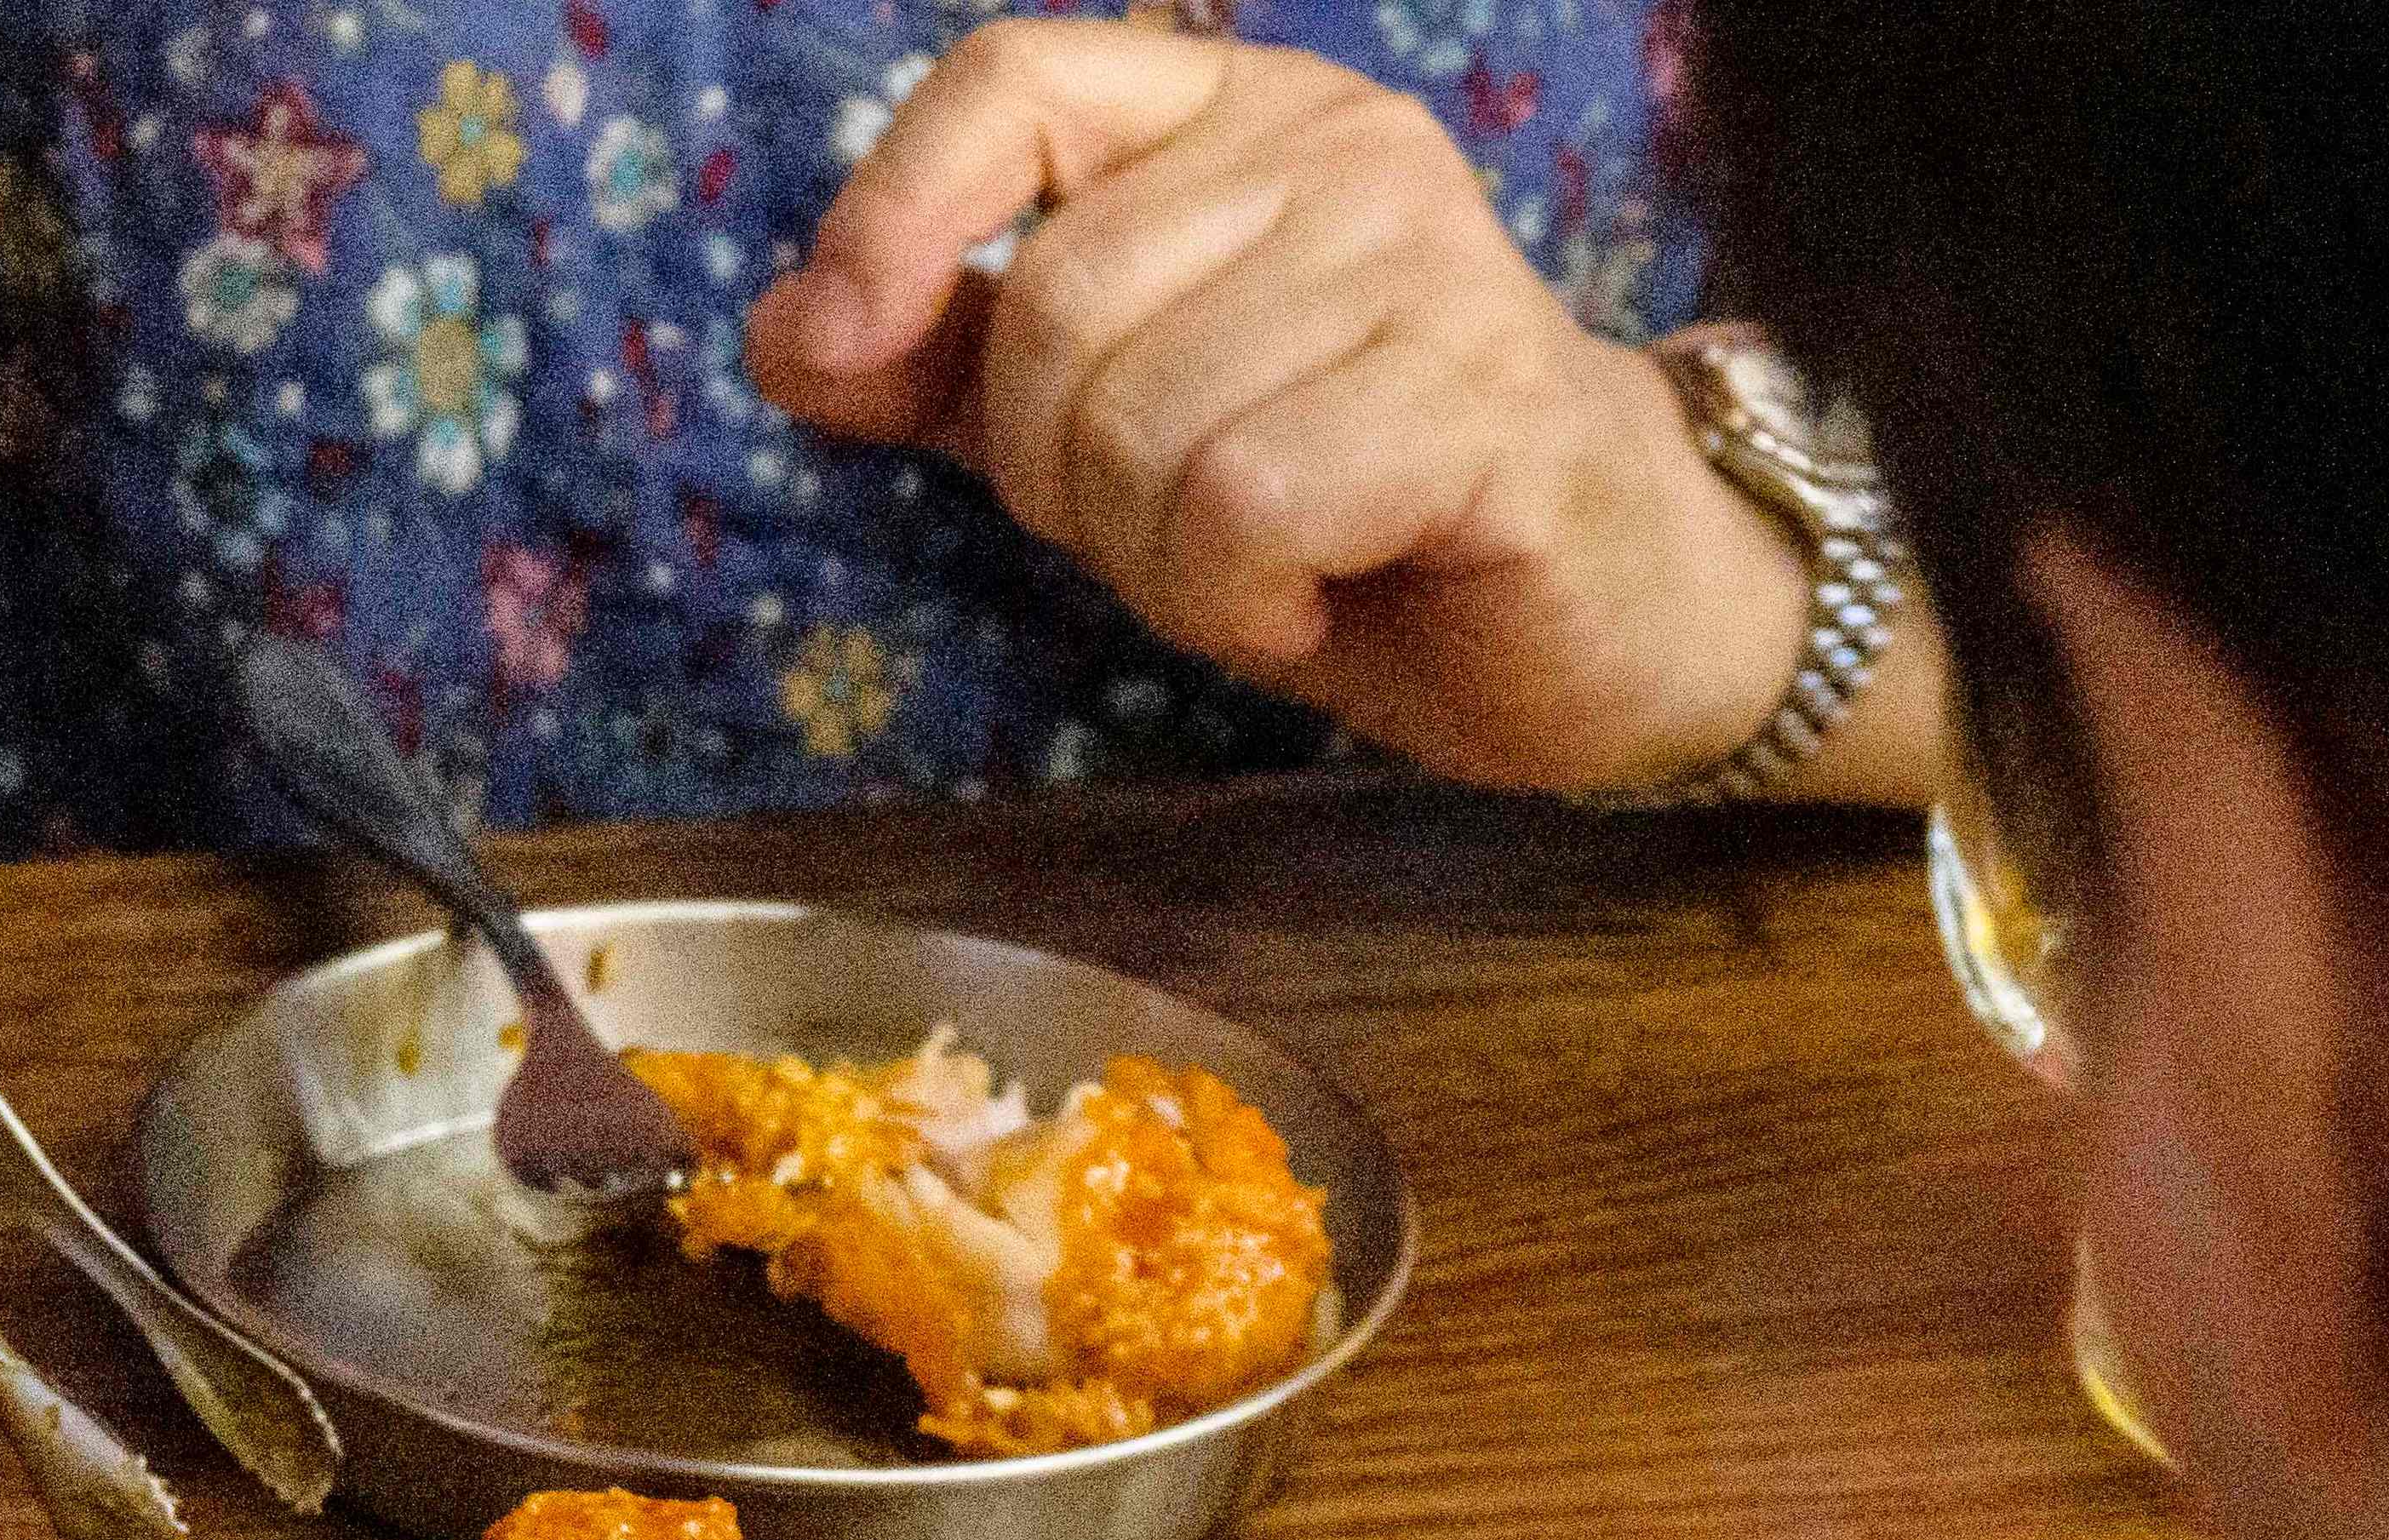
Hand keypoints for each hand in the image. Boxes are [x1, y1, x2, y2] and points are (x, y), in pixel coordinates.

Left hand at [750, 26, 1879, 797]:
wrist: (1600, 611)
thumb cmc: (1352, 508)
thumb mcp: (1118, 431)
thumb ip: (953, 367)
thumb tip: (787, 336)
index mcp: (1240, 117)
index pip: (1014, 79)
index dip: (896, 209)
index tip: (844, 347)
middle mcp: (1338, 153)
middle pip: (1051, 310)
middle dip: (1060, 479)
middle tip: (1175, 526)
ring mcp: (1424, 264)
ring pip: (1140, 431)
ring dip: (1162, 560)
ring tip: (1269, 563)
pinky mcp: (1481, 400)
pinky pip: (1245, 506)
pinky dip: (1243, 598)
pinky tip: (1321, 595)